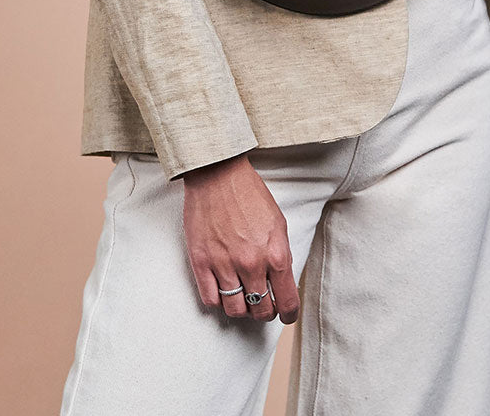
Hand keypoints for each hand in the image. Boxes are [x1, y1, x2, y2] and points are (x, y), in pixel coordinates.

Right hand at [182, 154, 300, 324]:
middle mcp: (251, 264)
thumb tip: (281, 283)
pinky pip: (211, 300)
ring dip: (241, 308)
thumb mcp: (278, 223)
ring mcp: (224, 265)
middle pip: (260, 311)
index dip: (288, 314)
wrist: (218, 174)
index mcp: (275, 254)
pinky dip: (218, 300)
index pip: (287, 303)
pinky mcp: (201, 262)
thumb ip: (281, 256)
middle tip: (262, 303)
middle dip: (264, 311)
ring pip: (235, 310)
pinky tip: (223, 288)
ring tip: (242, 296)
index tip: (286, 315)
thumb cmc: (249, 194)